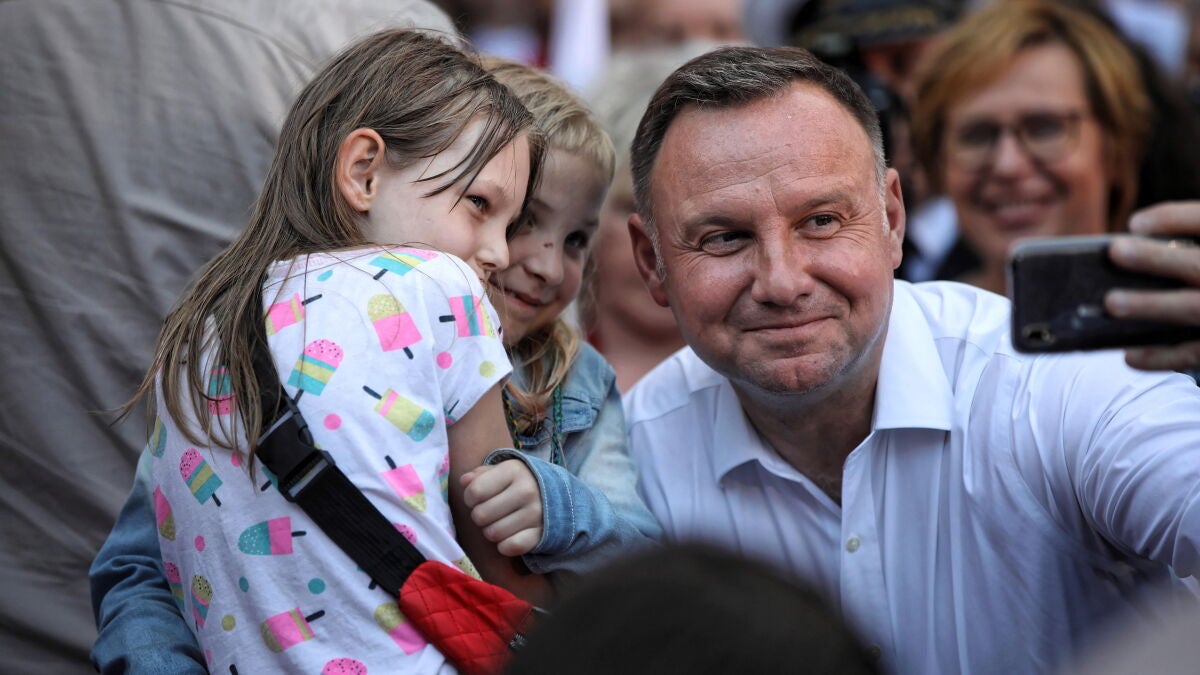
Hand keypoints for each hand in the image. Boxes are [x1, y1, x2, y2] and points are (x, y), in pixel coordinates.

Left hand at [460, 459, 542, 556]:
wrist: (557, 496)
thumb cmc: (519, 482)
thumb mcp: (502, 471)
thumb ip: (481, 474)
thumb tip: (464, 481)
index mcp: (514, 471)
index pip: (475, 491)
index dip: (470, 498)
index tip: (478, 498)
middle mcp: (527, 491)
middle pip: (480, 515)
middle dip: (480, 516)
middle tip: (489, 512)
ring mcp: (536, 514)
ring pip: (493, 533)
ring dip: (491, 531)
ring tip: (500, 522)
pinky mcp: (540, 534)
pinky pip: (509, 547)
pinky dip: (505, 545)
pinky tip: (509, 535)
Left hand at [1105, 201, 1199, 369]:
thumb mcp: (1199, 260)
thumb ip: (1180, 256)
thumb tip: (1124, 257)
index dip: (1173, 218)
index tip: (1133, 223)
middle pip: (1197, 266)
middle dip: (1157, 258)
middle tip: (1115, 251)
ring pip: (1192, 307)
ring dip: (1150, 305)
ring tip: (1111, 302)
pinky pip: (1192, 353)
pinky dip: (1160, 356)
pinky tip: (1129, 355)